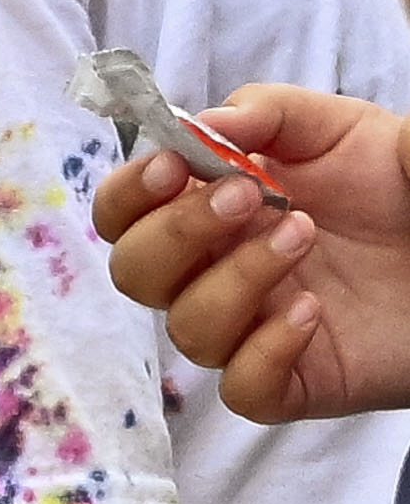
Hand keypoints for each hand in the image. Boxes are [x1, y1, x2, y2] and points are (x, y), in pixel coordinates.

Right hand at [93, 84, 409, 420]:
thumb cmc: (394, 183)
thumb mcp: (335, 127)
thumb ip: (268, 112)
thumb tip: (204, 126)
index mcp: (205, 208)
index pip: (121, 213)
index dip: (128, 193)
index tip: (173, 167)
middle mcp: (214, 271)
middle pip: (134, 274)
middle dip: (177, 233)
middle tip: (246, 199)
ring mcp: (253, 330)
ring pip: (188, 331)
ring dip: (234, 281)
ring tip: (302, 237)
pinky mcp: (300, 382)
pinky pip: (244, 390)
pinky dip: (263, 353)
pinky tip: (310, 313)